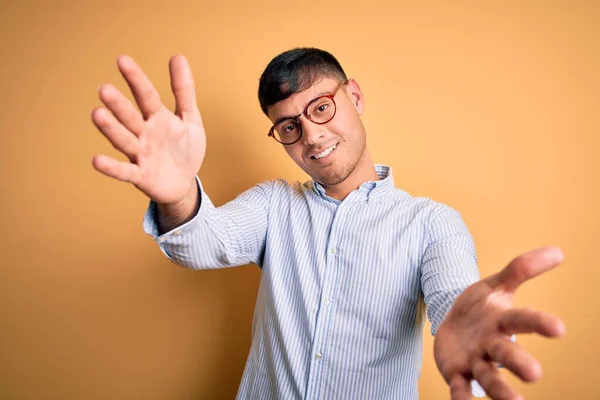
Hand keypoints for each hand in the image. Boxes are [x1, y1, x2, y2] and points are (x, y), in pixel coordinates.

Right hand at [92, 55, 204, 204]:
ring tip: (97, 114)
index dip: (136, 79)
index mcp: (157, 118)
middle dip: (118, 105)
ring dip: (111, 129)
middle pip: (130, 117)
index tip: (122, 60)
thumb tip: (178, 56)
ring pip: (124, 140)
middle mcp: (144, 133)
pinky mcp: (140, 176)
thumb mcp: (190, 118)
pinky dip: (111, 167)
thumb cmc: (184, 149)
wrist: (184, 183)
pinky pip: (124, 172)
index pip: (145, 95)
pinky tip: (96, 160)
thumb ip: (184, 90)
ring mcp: (140, 154)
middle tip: (104, 89)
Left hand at [434, 246, 565, 399]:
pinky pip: (461, 389)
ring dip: (500, 390)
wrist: (452, 324)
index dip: (539, 323)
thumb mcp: (494, 285)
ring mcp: (475, 361)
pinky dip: (463, 398)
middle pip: (507, 352)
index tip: (559, 328)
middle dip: (519, 362)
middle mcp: (492, 345)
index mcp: (502, 321)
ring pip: (489, 376)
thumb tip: (558, 251)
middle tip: (534, 374)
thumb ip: (520, 269)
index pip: (523, 320)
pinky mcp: (457, 374)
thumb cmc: (479, 308)